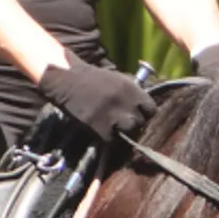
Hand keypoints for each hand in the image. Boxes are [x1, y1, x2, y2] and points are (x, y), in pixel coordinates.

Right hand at [38, 62, 155, 142]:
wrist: (67, 80)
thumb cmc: (90, 78)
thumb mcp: (116, 79)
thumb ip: (131, 92)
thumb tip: (141, 106)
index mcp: (131, 88)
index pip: (151, 109)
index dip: (145, 114)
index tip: (138, 115)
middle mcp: (126, 102)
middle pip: (141, 122)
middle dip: (134, 123)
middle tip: (124, 123)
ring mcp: (114, 115)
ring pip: (129, 131)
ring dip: (123, 131)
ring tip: (114, 128)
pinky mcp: (101, 127)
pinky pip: (111, 139)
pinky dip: (107, 137)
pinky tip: (100, 130)